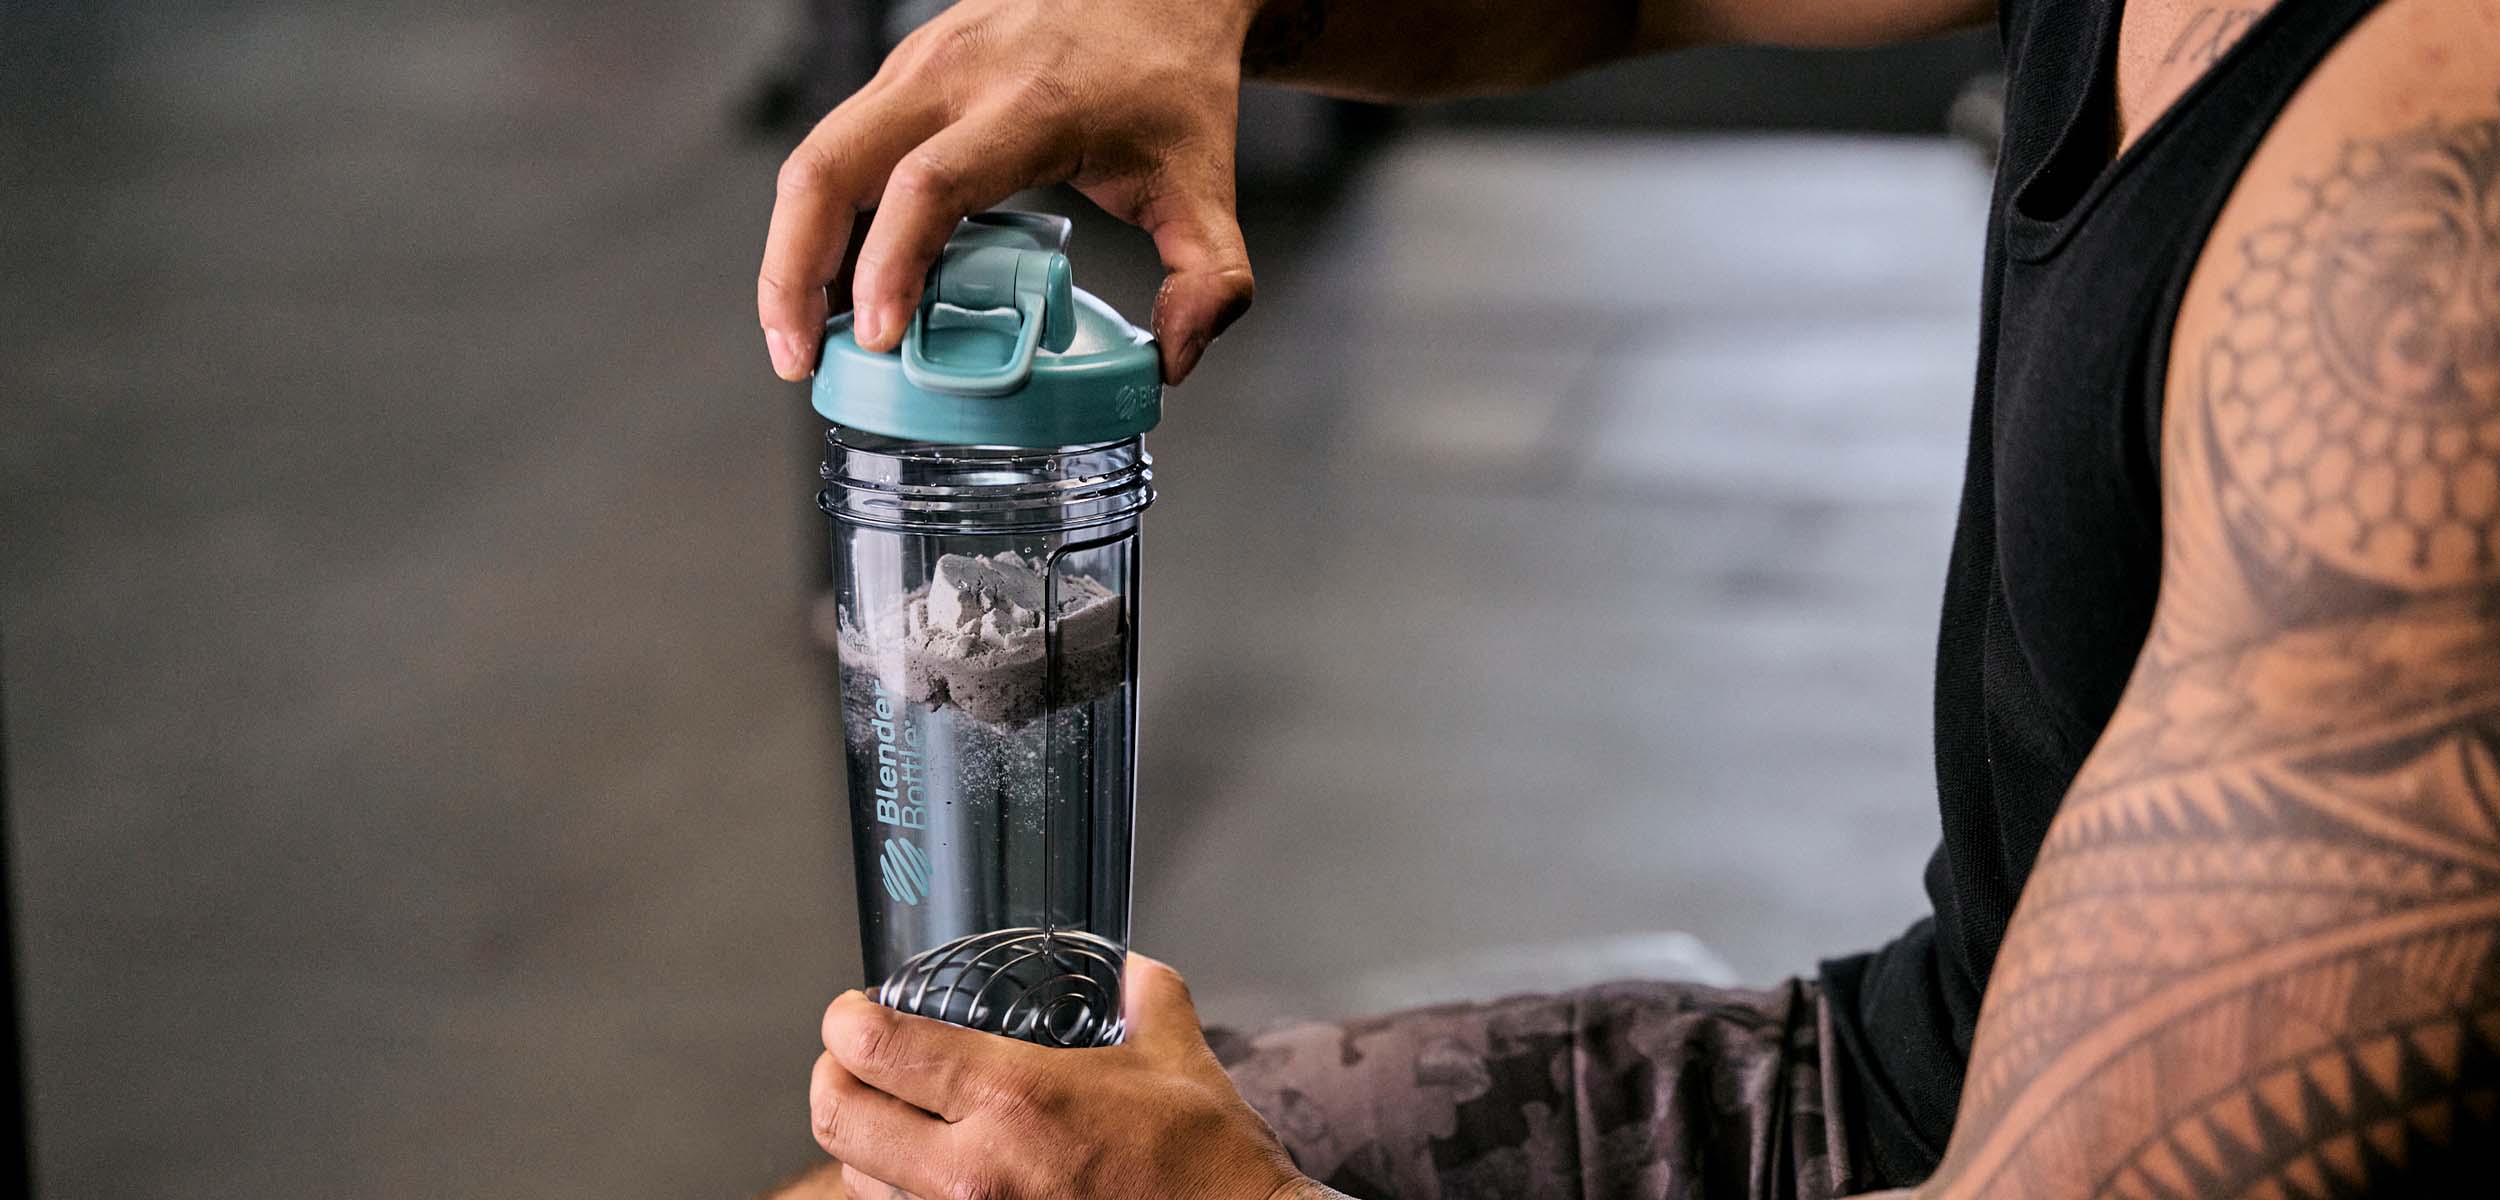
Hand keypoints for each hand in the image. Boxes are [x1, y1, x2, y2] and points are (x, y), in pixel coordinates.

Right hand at [759, 0, 1259, 385]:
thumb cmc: (1170, 78)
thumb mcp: (1207, 185)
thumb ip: (1210, 281)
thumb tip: (1172, 362)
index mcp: (1030, 104)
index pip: (930, 183)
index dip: (892, 262)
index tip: (879, 336)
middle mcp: (956, 74)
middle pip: (829, 165)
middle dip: (793, 269)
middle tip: (798, 357)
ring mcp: (918, 68)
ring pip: (817, 157)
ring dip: (793, 251)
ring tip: (802, 339)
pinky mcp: (903, 75)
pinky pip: (838, 150)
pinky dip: (823, 223)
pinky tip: (838, 287)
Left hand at [809, 954, 1311, 1199]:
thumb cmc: (1207, 1165)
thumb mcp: (1178, 1053)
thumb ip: (1141, 993)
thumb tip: (1125, 969)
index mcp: (1014, 1097)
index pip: (874, 1048)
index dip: (846, 1019)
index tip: (856, 1010)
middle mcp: (974, 1170)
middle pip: (838, 1117)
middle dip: (835, 1076)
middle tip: (856, 1057)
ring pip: (860, 1178)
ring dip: (865, 1139)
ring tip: (895, 1115)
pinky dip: (902, 1188)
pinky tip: (934, 1167)